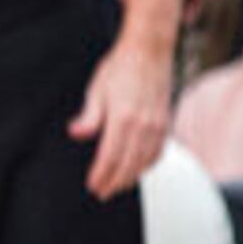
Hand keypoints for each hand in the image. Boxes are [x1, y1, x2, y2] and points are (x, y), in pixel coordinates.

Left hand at [68, 32, 171, 198]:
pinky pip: (158, 151)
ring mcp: (157, 125)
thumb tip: (77, 133)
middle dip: (115, 182)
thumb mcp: (97, 88)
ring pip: (145, 161)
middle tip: (103, 193)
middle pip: (128, 165)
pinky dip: (148, 164)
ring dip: (131, 177)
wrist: (150, 50)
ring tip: (119, 186)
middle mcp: (143, 125)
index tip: (93, 186)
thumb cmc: (122, 66)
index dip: (101, 175)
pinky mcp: (165, 122)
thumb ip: (89, 115)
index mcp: (123, 118)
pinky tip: (139, 168)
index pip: (110, 157)